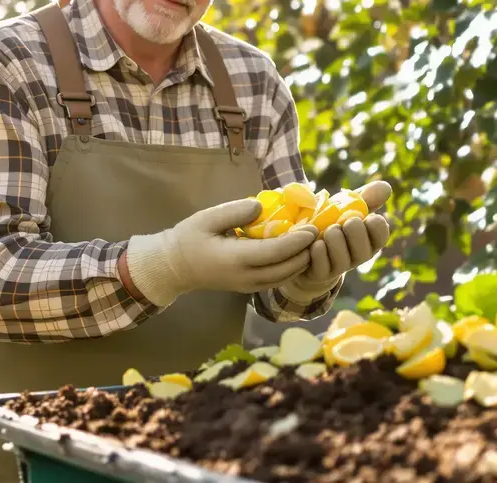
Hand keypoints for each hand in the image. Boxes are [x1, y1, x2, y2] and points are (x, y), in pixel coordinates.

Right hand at [125, 198, 317, 306]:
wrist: (175, 267)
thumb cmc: (188, 239)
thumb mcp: (207, 218)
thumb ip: (235, 211)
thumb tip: (261, 207)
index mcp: (236, 259)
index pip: (276, 252)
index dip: (298, 241)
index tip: (313, 227)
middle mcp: (246, 277)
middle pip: (287, 268)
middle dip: (307, 252)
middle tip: (321, 232)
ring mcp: (248, 286)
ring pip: (285, 277)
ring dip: (302, 261)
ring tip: (314, 241)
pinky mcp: (249, 288)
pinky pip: (277, 280)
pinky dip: (292, 267)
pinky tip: (298, 251)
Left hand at [283, 181, 392, 298]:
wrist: (307, 251)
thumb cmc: (331, 226)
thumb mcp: (347, 210)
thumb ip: (366, 198)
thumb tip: (387, 187)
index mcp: (370, 240)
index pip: (382, 234)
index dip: (373, 223)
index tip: (363, 217)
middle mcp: (360, 256)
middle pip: (361, 240)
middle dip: (348, 226)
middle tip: (339, 224)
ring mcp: (342, 267)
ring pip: (339, 249)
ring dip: (330, 235)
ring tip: (324, 233)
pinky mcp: (323, 274)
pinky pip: (320, 257)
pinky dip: (315, 246)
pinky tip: (313, 244)